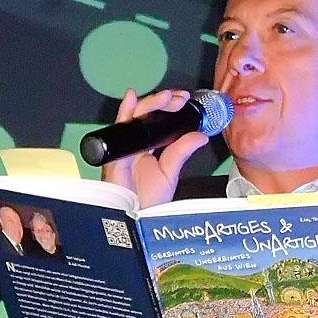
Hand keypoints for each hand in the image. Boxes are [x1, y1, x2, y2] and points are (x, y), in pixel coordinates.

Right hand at [101, 89, 209, 208]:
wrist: (136, 220)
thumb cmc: (147, 202)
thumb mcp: (170, 173)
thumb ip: (182, 152)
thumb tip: (201, 135)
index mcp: (146, 147)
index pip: (155, 119)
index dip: (167, 107)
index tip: (183, 99)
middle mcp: (133, 145)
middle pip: (144, 115)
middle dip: (161, 102)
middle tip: (178, 98)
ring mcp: (123, 149)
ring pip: (133, 118)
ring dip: (149, 104)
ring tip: (165, 96)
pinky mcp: (116, 156)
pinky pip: (119, 131)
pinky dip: (124, 113)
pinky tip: (131, 98)